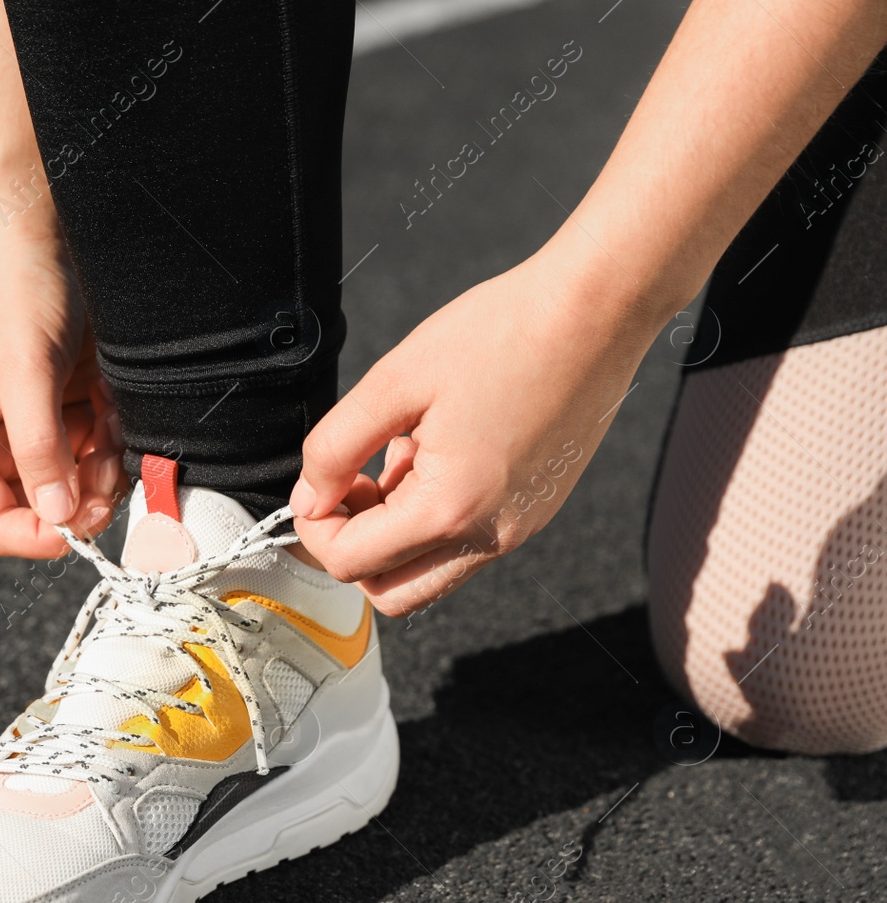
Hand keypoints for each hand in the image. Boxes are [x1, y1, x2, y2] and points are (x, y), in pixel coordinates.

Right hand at [0, 223, 126, 557]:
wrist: (44, 228)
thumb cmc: (14, 289)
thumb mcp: (24, 369)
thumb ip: (38, 446)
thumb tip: (57, 516)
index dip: (37, 535)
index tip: (79, 526)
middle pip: (46, 511)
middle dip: (82, 496)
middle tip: (109, 470)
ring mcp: (41, 431)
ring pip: (84, 486)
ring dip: (107, 467)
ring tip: (110, 421)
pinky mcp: (76, 411)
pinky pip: (106, 453)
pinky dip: (119, 440)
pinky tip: (116, 406)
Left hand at [291, 251, 664, 614]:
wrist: (595, 310)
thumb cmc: (504, 333)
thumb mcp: (393, 382)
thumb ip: (334, 447)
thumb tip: (308, 497)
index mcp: (450, 510)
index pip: (351, 564)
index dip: (317, 525)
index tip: (320, 479)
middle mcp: (491, 536)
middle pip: (391, 592)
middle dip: (354, 546)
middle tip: (351, 481)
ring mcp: (519, 528)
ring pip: (428, 572)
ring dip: (395, 532)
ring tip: (401, 454)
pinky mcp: (534, 511)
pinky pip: (466, 543)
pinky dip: (434, 516)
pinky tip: (437, 451)